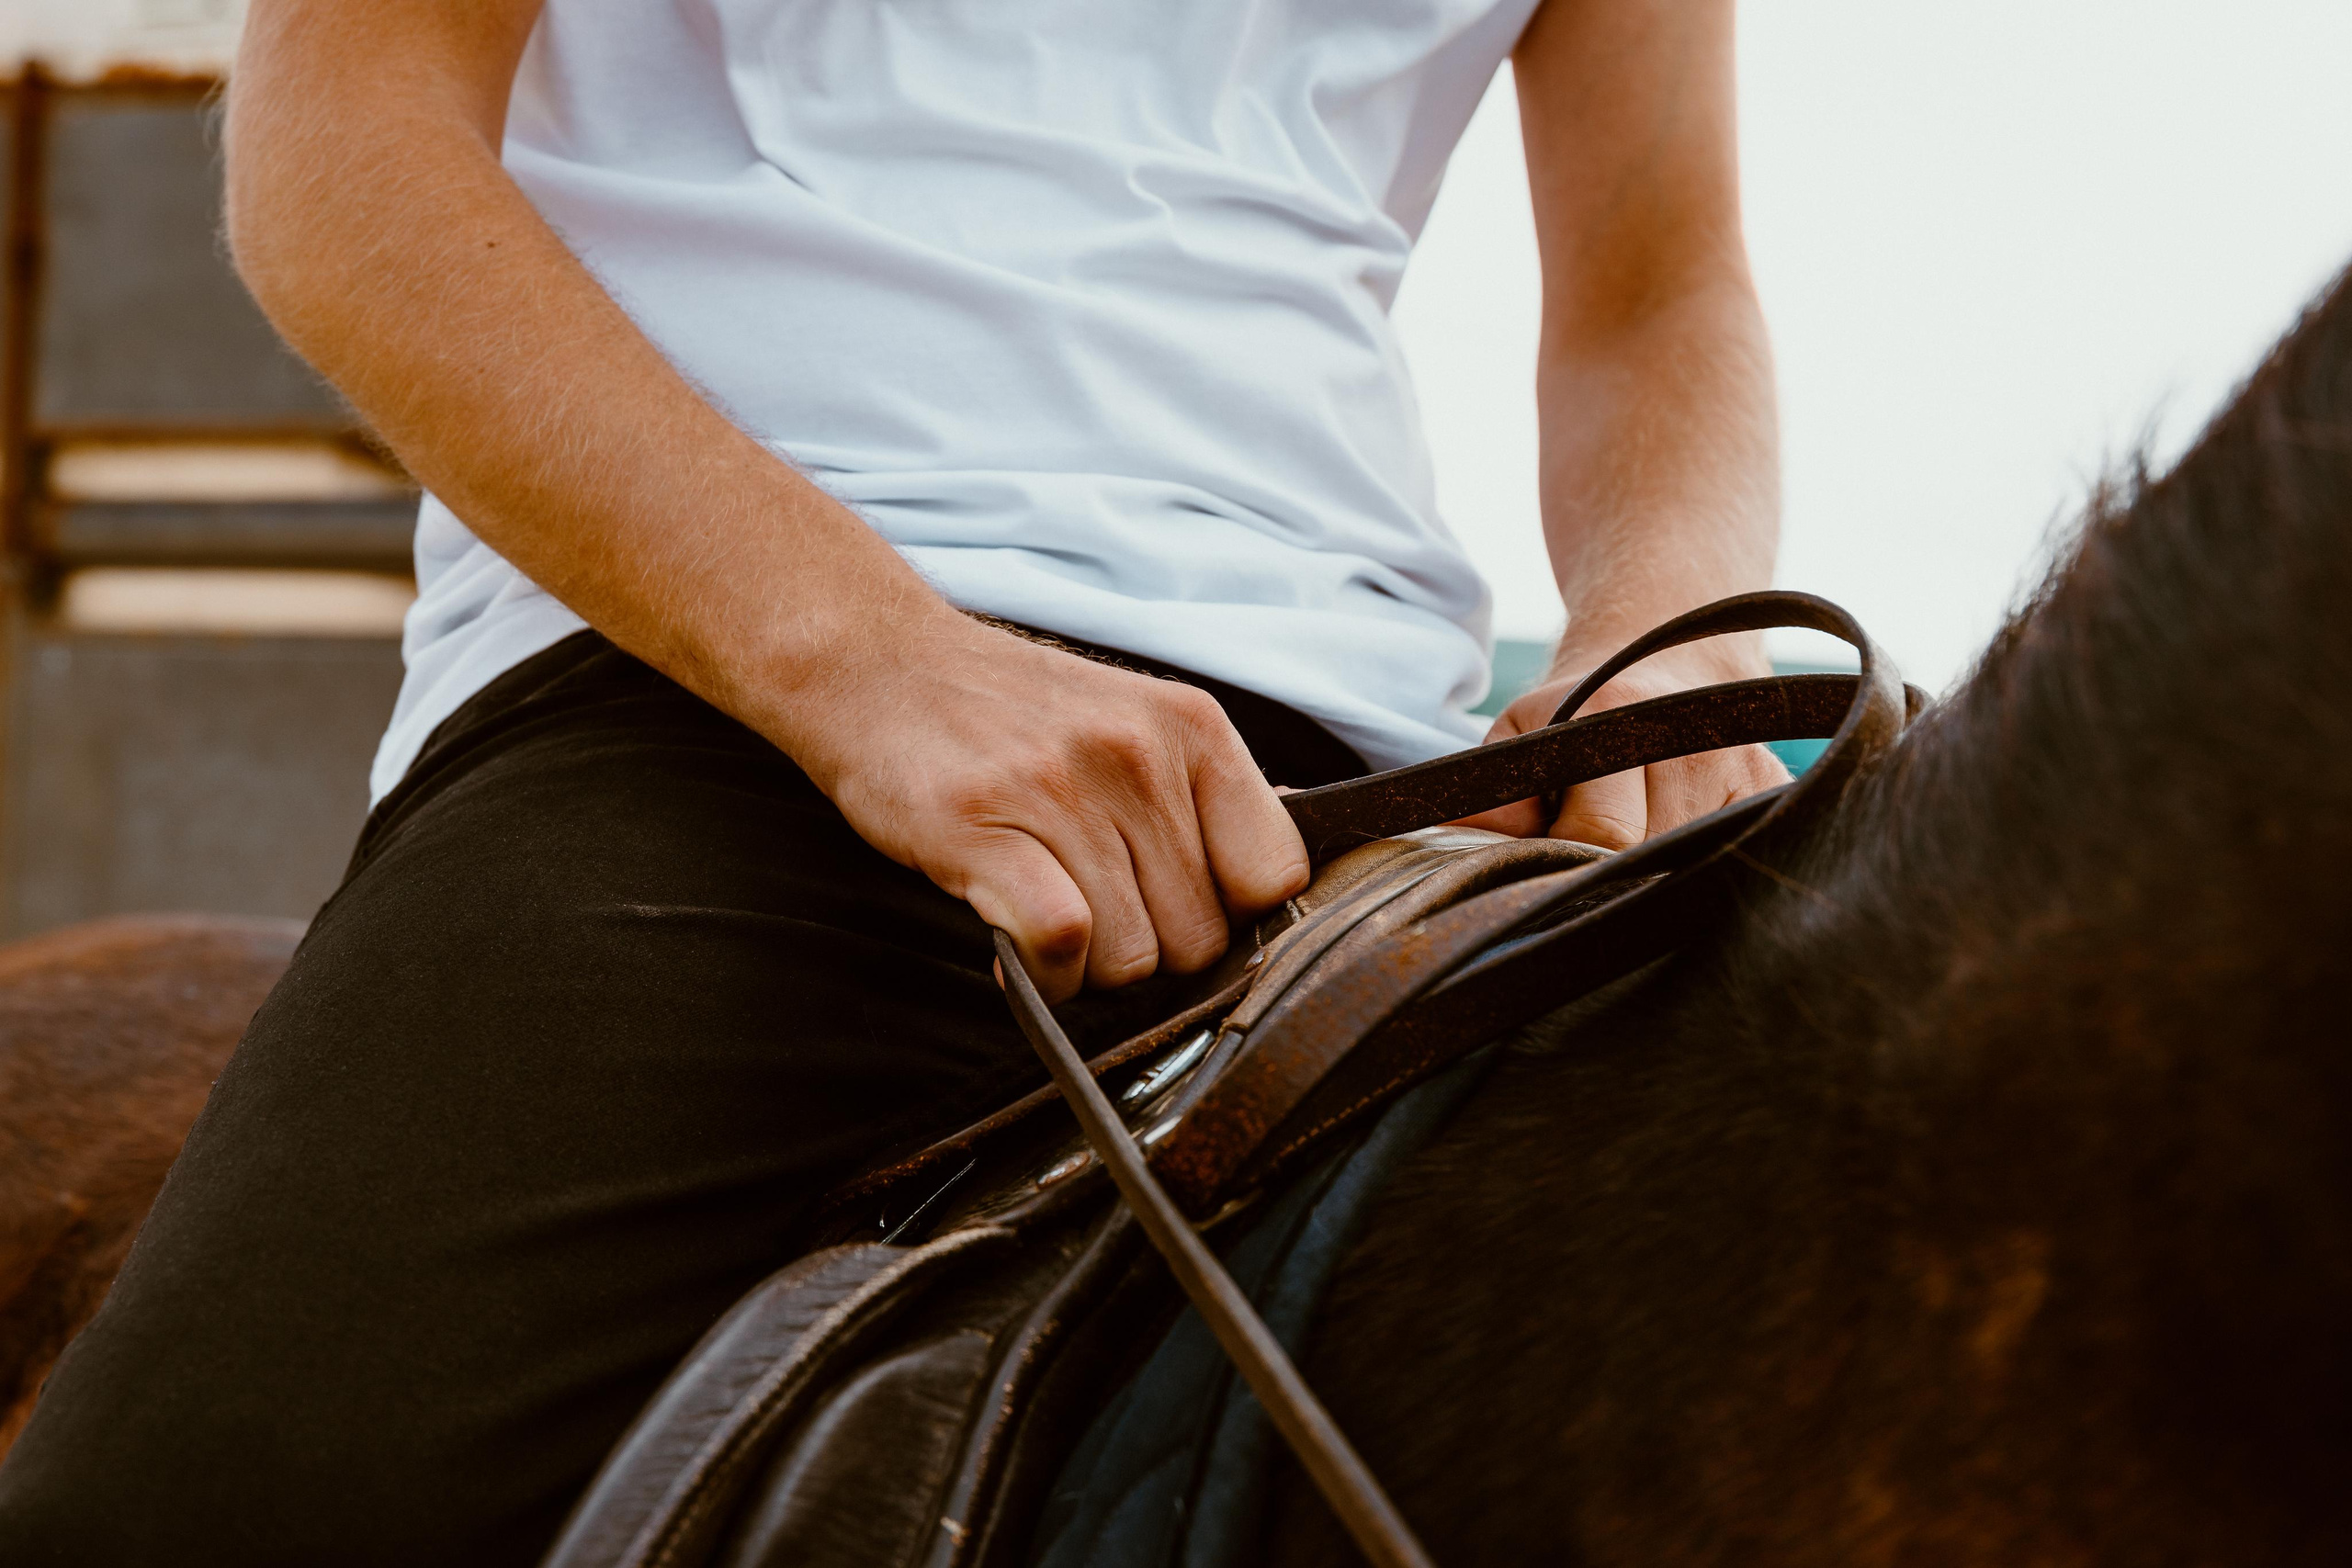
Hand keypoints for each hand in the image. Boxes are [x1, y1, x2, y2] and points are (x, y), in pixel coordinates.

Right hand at [793, 615, 1308, 1003]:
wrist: (875, 663)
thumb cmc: (1006, 711)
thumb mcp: (1132, 722)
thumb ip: (1202, 798)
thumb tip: (1274, 882)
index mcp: (1192, 727)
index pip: (1275, 873)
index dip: (1234, 919)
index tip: (1180, 913)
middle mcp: (1138, 753)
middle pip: (1201, 935)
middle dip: (1150, 951)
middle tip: (1092, 913)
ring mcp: (1061, 787)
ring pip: (1132, 955)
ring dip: (1088, 967)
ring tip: (1046, 914)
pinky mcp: (985, 826)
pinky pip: (1062, 944)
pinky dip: (1044, 975)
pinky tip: (1017, 948)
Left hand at [1456, 646, 1789, 849]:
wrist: (1665, 658)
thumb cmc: (1576, 714)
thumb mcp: (1522, 732)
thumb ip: (1495, 792)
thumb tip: (1462, 843)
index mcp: (1615, 716)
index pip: (1598, 837)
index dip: (1567, 867)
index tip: (1551, 867)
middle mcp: (1687, 737)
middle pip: (1647, 861)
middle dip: (1610, 876)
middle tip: (1588, 862)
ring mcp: (1740, 763)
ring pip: (1691, 868)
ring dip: (1658, 875)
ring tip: (1633, 847)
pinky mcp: (1774, 786)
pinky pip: (1739, 854)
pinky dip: (1704, 866)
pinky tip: (1680, 847)